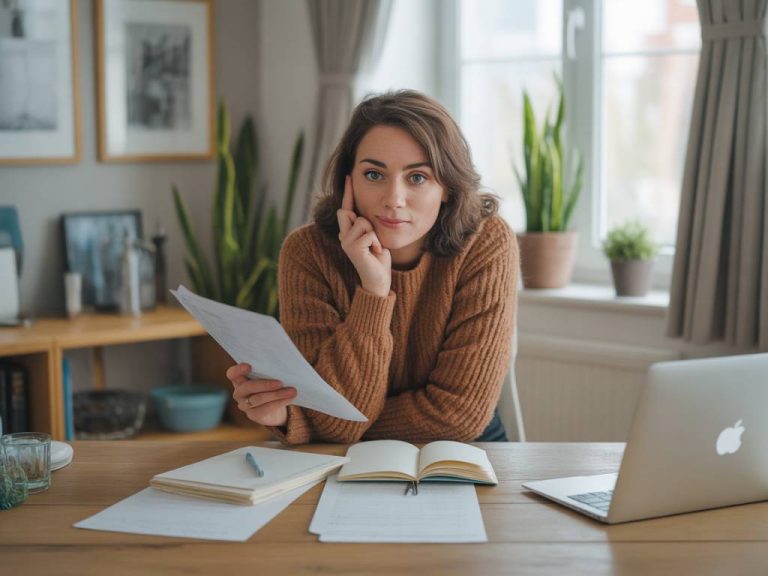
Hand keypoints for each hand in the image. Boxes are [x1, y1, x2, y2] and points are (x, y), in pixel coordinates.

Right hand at [227, 363, 296, 426]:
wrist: (276, 406)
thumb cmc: (272, 384)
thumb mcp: (269, 375)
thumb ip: (270, 370)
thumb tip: (283, 365)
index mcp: (239, 378)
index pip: (232, 374)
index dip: (238, 370)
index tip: (249, 366)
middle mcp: (239, 392)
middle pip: (247, 387)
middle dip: (265, 384)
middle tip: (280, 382)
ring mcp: (244, 405)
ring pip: (258, 398)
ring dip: (277, 394)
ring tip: (292, 391)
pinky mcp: (254, 415)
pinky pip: (266, 409)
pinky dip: (279, 402)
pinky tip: (290, 398)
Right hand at [336, 175, 391, 296]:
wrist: (379, 279)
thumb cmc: (378, 258)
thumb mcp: (374, 236)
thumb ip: (368, 223)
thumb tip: (370, 208)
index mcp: (347, 231)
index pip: (346, 207)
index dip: (348, 192)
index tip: (349, 175)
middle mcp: (342, 236)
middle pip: (346, 210)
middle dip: (363, 220)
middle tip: (371, 238)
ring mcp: (345, 242)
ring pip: (361, 221)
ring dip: (373, 233)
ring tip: (374, 247)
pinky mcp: (352, 248)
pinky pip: (368, 232)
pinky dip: (376, 241)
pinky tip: (375, 252)